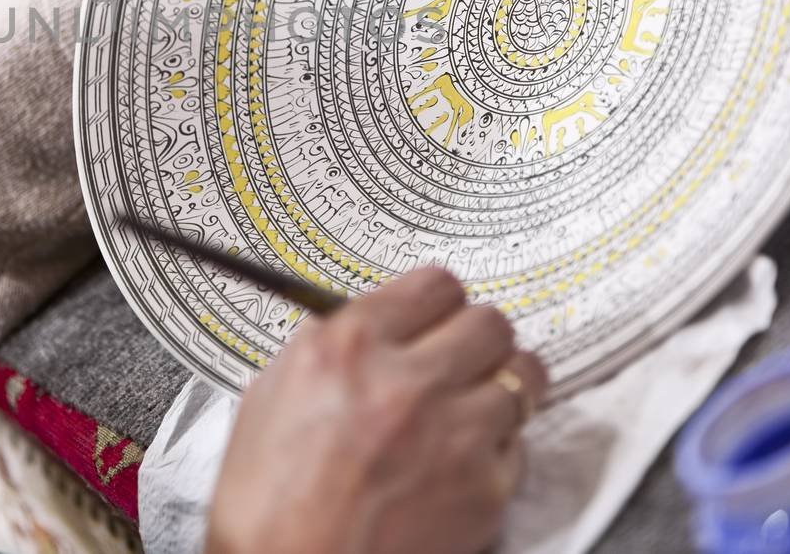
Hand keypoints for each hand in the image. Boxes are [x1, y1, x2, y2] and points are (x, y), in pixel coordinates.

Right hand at [205, 268, 546, 553]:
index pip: (435, 284)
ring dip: (500, 388)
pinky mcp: (485, 490)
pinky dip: (498, 450)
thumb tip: (369, 326)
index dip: (439, 303)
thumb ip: (330, 349)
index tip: (438, 317)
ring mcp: (454, 435)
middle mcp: (407, 381)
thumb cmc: (266, 504)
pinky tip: (463, 464)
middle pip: (491, 323)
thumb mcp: (271, 396)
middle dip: (477, 340)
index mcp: (348, 347)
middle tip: (462, 359)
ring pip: (523, 377)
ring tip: (474, 407)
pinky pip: (519, 445)